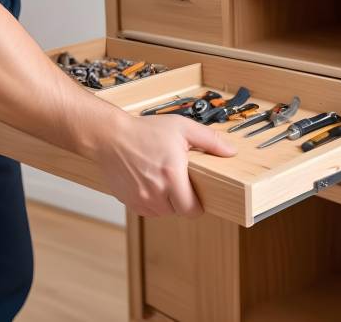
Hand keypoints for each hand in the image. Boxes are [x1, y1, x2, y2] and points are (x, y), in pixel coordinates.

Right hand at [98, 114, 236, 217]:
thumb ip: (210, 140)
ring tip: (163, 178)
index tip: (198, 194)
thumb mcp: (182, 128)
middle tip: (180, 181)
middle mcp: (156, 192)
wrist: (110, 137)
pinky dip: (152, 200)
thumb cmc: (144, 131)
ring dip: (167, 201)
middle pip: (178, 211)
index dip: (198, 205)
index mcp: (171, 176)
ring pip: (163, 212)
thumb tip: (230, 151)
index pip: (192, 210)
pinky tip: (150, 181)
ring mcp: (140, 199)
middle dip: (183, 200)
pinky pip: (148, 210)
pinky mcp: (129, 202)